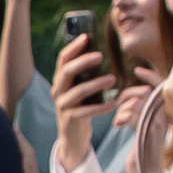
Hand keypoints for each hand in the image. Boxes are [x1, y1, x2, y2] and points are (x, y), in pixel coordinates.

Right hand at [51, 30, 109, 172]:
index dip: (74, 47)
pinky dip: (102, 107)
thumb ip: (86, 74)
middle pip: (67, 71)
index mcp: (60, 80)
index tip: (87, 36)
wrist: (73, 135)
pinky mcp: (71, 119)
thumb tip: (100, 51)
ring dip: (97, 84)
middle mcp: (58, 90)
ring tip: (113, 79)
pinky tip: (114, 103)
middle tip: (101, 56)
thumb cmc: (82, 106)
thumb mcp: (81, 88)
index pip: (63, 59)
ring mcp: (63, 105)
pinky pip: (88, 111)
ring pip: (78, 91)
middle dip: (83, 62)